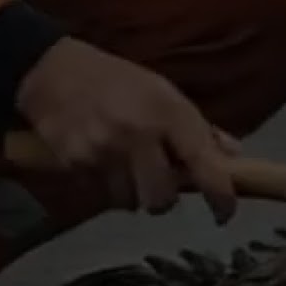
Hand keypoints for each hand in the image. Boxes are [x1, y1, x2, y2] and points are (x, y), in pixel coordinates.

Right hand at [16, 38, 238, 223]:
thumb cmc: (119, 83)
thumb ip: (199, 129)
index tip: (224, 214)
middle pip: (161, 200)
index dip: (220, 197)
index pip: (204, 166)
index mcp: (168, 114)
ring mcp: (103, 151)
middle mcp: (137, 134)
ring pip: (129, 203)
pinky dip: (105, 187)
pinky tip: (101, 162)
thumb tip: (233, 157)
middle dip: (163, 198)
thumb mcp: (166, 94)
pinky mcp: (74, 163)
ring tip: (125, 169)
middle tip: (157, 183)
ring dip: (132, 194)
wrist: (53, 71)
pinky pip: (100, 195)